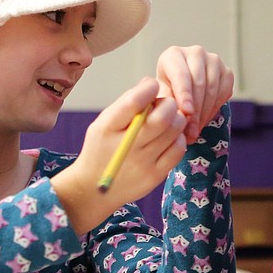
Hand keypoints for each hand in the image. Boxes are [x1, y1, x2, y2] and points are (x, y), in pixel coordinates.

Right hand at [51, 77, 187, 234]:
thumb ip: (126, 103)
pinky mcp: (155, 176)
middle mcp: (126, 146)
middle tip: (164, 105)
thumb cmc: (102, 149)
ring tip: (168, 120)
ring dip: (176, 119)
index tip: (152, 86)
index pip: (134, 102)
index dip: (149, 88)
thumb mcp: (104, 123)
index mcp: (108, 128)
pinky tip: (169, 137)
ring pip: (174, 131)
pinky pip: (178, 150)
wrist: (94, 190)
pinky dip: (178, 138)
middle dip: (168, 104)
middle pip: (162, 117)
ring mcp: (142, 163)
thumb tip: (149, 83)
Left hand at [155, 46, 234, 142]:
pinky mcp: (227, 72)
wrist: (182, 91)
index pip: (181, 75)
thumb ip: (165, 104)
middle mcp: (195, 53)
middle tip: (191, 131)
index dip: (185, 95)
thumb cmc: (168, 93)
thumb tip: (174, 115)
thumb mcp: (161, 97)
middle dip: (195, 110)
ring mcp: (214, 61)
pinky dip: (214, 109)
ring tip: (195, 130)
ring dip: (204, 113)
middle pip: (198, 83)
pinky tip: (204, 120)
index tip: (186, 113)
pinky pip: (224, 92)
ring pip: (212, 89)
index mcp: (173, 55)